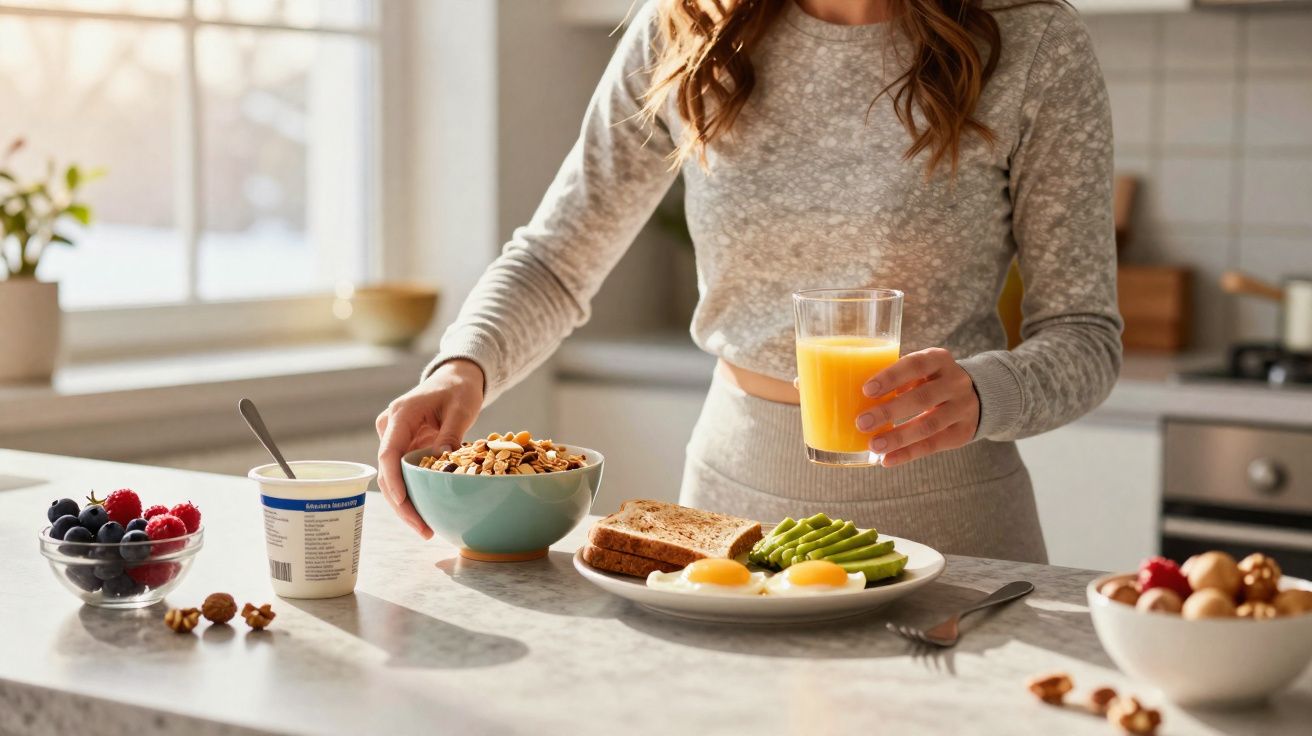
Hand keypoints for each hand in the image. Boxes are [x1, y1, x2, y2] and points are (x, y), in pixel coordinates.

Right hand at [375, 359, 484, 537]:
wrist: (453, 378)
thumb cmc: (458, 389)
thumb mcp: (461, 408)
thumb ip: (451, 434)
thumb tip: (444, 460)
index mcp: (401, 415)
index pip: (389, 452)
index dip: (393, 480)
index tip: (403, 503)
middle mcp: (390, 427)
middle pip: (387, 471)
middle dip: (401, 503)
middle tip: (422, 529)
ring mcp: (394, 438)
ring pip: (392, 477)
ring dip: (405, 504)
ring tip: (425, 530)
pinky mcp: (402, 446)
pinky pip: (402, 474)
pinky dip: (412, 493)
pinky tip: (425, 514)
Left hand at [854, 347, 979, 467]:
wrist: (975, 396)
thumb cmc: (930, 381)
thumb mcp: (920, 371)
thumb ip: (896, 379)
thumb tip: (851, 396)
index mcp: (939, 359)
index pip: (915, 365)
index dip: (891, 377)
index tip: (866, 390)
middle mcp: (955, 382)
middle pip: (922, 398)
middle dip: (889, 412)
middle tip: (861, 422)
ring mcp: (962, 408)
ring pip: (929, 425)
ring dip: (898, 437)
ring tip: (873, 445)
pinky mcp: (963, 432)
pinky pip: (934, 445)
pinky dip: (908, 454)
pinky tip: (886, 460)